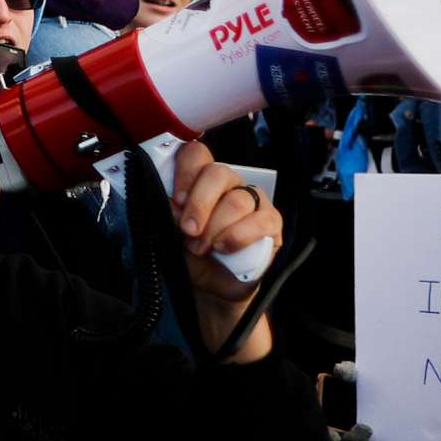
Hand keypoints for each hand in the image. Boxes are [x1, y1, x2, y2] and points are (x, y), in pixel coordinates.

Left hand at [170, 139, 280, 360]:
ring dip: (215, 227)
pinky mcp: (272, 222)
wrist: (211, 287)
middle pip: (218, 173)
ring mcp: (253, 200)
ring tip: (202, 247)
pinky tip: (224, 248)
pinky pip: (260, 221)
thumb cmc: (190, 254)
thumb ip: (169, 212)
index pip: (196, 154)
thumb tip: (171, 202)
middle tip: (187, 229)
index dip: (185, 171)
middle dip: (199, 203)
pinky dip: (237, 236)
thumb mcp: (170, 233)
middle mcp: (229, 183)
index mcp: (201, 178)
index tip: (175, 199)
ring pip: (237, 200)